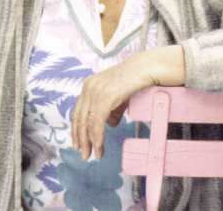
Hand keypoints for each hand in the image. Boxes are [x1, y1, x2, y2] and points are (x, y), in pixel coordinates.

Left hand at [72, 45, 184, 160]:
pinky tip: (100, 146)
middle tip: (84, 155)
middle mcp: (88, 87)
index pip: (78, 112)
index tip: (78, 144)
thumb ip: (112, 109)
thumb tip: (109, 124)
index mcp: (89, 85)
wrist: (146, 68)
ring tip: (94, 155)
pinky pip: (97, 122)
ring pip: (87, 123)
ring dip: (90, 142)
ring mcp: (96, 92)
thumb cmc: (135, 80)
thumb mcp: (119, 96)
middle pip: (79, 119)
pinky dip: (98, 136)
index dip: (76, 130)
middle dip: (81, 139)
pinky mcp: (105, 97)